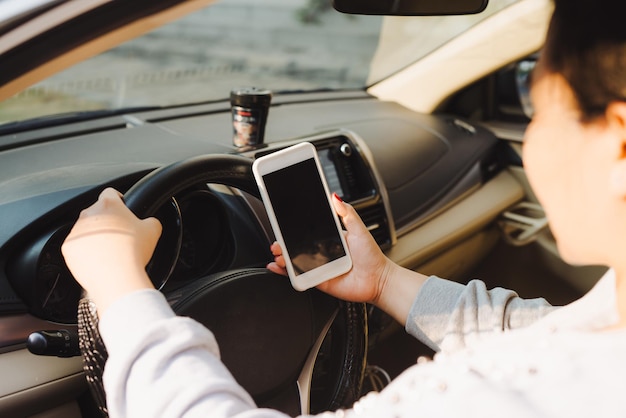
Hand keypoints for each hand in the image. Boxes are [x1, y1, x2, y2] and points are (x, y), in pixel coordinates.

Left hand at [61, 187, 161, 313]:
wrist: (116, 277)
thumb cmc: (133, 252)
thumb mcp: (153, 230)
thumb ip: (150, 220)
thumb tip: (150, 222)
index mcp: (109, 205)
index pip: (111, 192)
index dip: (119, 199)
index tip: (123, 208)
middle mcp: (89, 214)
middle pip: (97, 212)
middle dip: (107, 220)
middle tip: (120, 235)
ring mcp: (76, 231)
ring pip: (85, 229)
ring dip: (95, 235)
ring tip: (110, 251)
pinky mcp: (68, 248)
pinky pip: (77, 246)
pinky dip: (85, 251)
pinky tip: (99, 259)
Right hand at [267, 194, 392, 304]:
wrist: (378, 280)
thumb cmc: (371, 256)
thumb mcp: (359, 229)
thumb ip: (347, 213)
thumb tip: (335, 197)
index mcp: (329, 239)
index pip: (307, 234)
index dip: (294, 231)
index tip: (283, 226)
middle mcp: (322, 253)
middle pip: (297, 248)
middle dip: (284, 244)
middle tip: (278, 242)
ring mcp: (319, 268)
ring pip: (296, 262)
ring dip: (283, 258)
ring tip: (278, 253)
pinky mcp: (319, 281)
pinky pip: (300, 278)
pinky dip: (287, 274)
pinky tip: (278, 267)